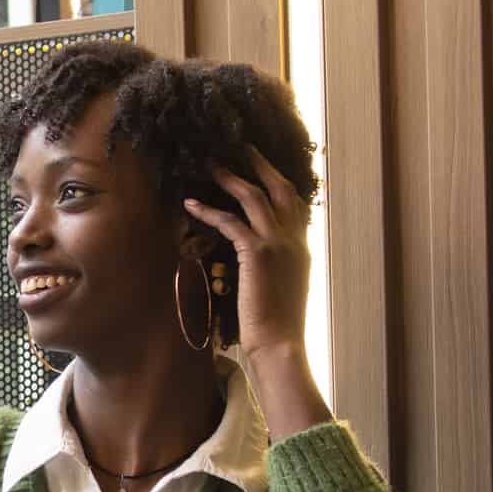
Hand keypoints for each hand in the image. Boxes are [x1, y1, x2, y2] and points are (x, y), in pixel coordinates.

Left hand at [183, 148, 329, 436]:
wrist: (280, 346)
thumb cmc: (275, 327)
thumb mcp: (280, 290)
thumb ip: (273, 268)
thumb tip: (257, 263)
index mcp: (302, 247)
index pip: (295, 202)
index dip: (278, 180)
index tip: (264, 165)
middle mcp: (295, 239)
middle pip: (280, 187)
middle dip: (260, 163)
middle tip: (241, 145)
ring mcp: (279, 244)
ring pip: (255, 196)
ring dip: (231, 177)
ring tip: (210, 164)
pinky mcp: (258, 254)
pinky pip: (231, 221)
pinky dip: (209, 210)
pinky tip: (190, 204)